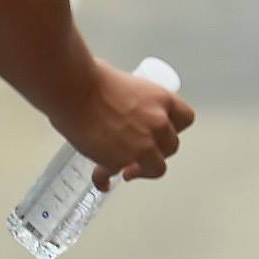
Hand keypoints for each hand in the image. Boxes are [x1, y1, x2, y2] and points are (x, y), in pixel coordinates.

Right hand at [64, 60, 196, 189]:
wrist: (73, 90)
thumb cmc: (93, 78)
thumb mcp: (129, 84)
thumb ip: (137, 101)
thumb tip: (127, 109)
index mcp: (163, 100)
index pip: (185, 119)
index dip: (173, 128)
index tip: (162, 132)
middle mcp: (158, 124)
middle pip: (172, 146)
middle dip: (158, 151)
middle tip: (142, 151)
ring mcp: (141, 145)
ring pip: (155, 168)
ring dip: (142, 170)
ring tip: (127, 170)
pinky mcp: (118, 161)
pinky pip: (114, 174)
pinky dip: (105, 178)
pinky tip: (101, 180)